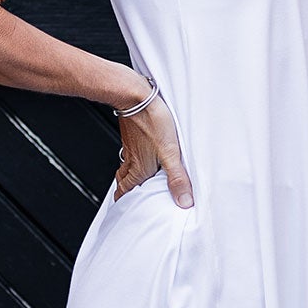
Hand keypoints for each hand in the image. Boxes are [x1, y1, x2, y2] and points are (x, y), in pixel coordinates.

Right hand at [116, 91, 193, 207]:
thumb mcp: (171, 153)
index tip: (125, 211)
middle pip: (123, 181)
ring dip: (128, 175)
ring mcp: (130, 146)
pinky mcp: (132, 133)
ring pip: (125, 166)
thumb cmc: (152, 121)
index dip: (124, 202)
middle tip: (128, 199)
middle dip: (125, 192)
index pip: (125, 192)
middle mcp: (131, 159)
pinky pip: (130, 151)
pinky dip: (133, 158)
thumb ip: (178, 179)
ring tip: (136, 181)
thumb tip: (184, 202)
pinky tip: (142, 153)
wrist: (136, 96)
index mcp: (139, 169)